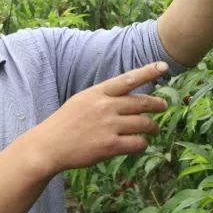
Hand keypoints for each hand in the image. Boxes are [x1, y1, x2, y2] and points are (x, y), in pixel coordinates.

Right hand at [29, 62, 169, 173]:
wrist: (49, 146)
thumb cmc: (65, 123)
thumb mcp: (82, 100)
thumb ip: (104, 97)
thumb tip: (127, 97)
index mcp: (98, 93)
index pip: (127, 79)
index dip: (147, 72)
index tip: (163, 66)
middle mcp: (105, 107)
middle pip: (142, 103)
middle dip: (157, 104)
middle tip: (164, 106)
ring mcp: (109, 126)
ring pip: (144, 124)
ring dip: (152, 127)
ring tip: (154, 129)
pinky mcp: (110, 146)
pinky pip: (138, 143)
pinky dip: (143, 143)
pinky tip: (140, 143)